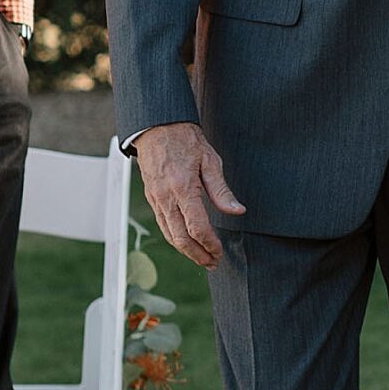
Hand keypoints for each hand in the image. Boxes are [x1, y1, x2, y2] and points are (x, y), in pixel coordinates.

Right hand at [135, 121, 245, 269]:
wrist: (157, 126)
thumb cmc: (186, 140)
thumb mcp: (210, 160)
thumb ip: (221, 190)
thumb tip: (236, 211)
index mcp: (183, 187)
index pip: (197, 226)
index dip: (209, 243)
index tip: (219, 252)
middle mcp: (166, 197)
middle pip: (180, 237)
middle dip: (198, 254)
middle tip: (213, 263)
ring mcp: (156, 198)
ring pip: (169, 234)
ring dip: (186, 250)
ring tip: (202, 258)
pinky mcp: (152, 197)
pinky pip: (163, 224)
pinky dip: (175, 238)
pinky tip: (186, 242)